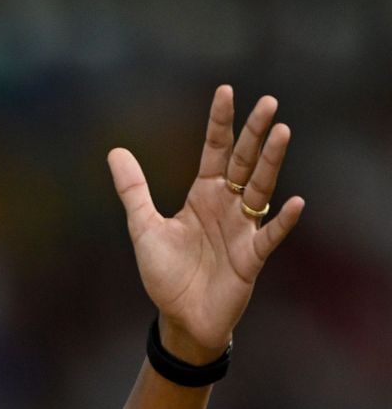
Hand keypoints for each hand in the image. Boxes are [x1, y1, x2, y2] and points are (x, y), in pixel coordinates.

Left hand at [107, 86, 304, 359]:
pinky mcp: (252, 257)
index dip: (220, 123)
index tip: (226, 91)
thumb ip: (133, 190)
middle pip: (243, 162)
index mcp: (203, 195)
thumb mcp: (143, 228)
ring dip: (270, 162)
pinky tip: (294, 202)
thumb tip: (115, 151)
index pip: (215, 151)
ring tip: (282, 132)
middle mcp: (228, 206)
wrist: (181, 317)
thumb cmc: (166, 273)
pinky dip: (281, 220)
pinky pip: (270, 235)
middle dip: (254, 133)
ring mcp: (243, 229)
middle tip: (268, 102)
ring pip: (260, 189)